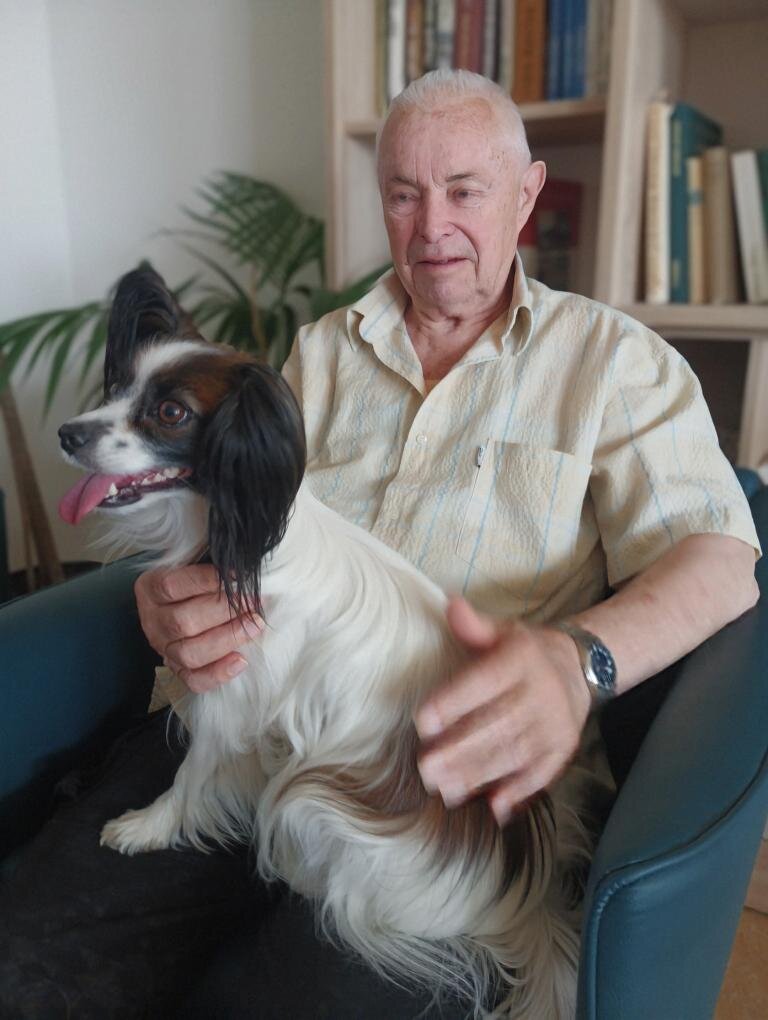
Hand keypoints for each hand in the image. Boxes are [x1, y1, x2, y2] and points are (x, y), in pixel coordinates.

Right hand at [134, 564, 262, 692]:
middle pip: (183, 622)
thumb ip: (210, 560)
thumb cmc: (195, 577)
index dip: (207, 581)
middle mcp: (152, 621)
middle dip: (225, 611)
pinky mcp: (178, 669)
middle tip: (254, 601)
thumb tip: (242, 563)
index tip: (239, 575)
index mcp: (150, 588)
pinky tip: (241, 660)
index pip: (173, 586)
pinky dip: (218, 673)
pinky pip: (194, 680)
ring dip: (227, 639)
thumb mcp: (194, 561)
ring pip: (190, 653)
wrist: (183, 601)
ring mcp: (163, 648)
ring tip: (254, 625)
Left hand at [414, 598, 590, 825]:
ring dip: (480, 774)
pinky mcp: (564, 749)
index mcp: (521, 658)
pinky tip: (494, 808)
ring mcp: (555, 724)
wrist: (580, 669)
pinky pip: (542, 774)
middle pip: (498, 724)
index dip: (453, 701)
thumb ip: (474, 627)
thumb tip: (450, 606)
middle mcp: (542, 692)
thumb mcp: (502, 632)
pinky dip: (519, 793)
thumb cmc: (525, 653)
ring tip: (447, 789)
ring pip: (516, 753)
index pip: (485, 681)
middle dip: (461, 748)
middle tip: (426, 768)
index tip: (422, 721)